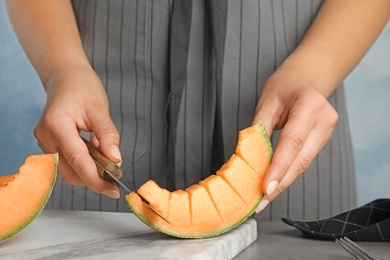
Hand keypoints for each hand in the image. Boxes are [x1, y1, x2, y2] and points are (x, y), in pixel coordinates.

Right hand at [34, 67, 121, 198]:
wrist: (66, 78)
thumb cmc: (83, 88)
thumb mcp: (100, 108)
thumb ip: (108, 135)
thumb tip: (116, 160)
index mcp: (56, 124)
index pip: (78, 160)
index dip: (96, 179)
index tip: (113, 190)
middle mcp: (45, 136)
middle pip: (70, 171)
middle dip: (94, 177)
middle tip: (116, 175)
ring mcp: (44, 142)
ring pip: (68, 170)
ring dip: (89, 171)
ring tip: (105, 157)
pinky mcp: (48, 145)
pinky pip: (66, 162)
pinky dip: (83, 163)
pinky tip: (94, 153)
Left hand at [252, 67, 338, 212]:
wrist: (304, 79)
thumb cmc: (284, 86)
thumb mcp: (266, 101)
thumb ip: (259, 129)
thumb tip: (250, 159)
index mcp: (310, 105)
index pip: (292, 142)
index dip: (279, 168)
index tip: (266, 189)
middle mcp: (324, 120)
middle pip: (301, 159)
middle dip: (280, 183)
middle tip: (260, 202)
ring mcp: (327, 131)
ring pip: (303, 163)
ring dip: (283, 181)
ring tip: (264, 197)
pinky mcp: (322, 140)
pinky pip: (303, 160)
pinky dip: (287, 172)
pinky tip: (274, 183)